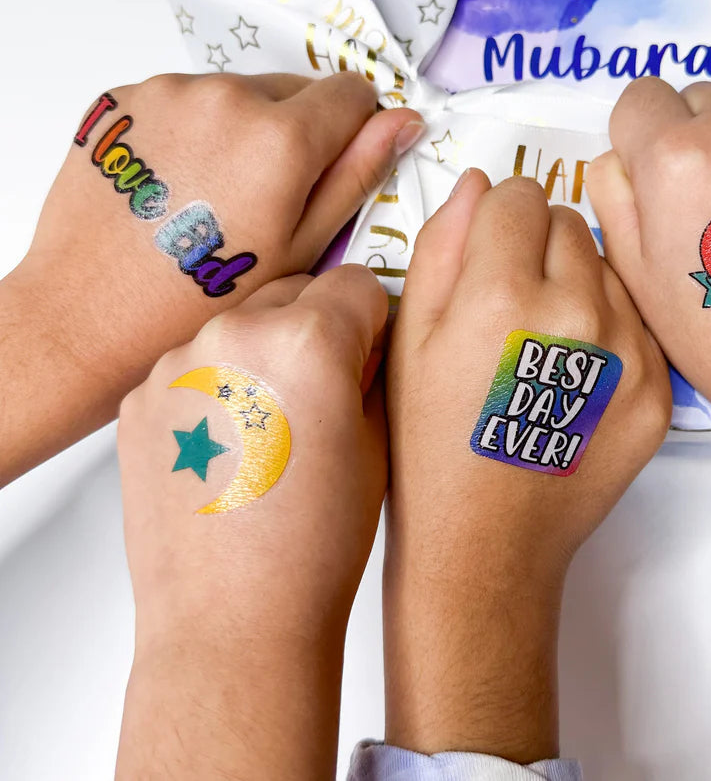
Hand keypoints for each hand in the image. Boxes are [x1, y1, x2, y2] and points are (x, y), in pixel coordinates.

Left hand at [0, 71, 421, 482]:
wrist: (88, 317)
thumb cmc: (200, 300)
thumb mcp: (301, 249)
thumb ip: (356, 175)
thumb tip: (401, 122)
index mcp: (279, 139)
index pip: (350, 92)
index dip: (355, 127)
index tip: (335, 161)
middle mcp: (224, 97)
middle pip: (294, 88)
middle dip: (296, 132)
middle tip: (269, 197)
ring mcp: (167, 92)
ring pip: (239, 93)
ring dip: (243, 129)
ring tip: (218, 196)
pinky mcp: (125, 98)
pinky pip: (187, 98)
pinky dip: (194, 129)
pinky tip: (180, 184)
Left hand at [115, 265, 388, 778]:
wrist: (232, 619)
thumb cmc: (311, 548)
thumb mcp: (377, 444)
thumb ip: (375, 371)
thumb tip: (367, 341)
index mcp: (306, 342)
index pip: (355, 283)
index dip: (372, 320)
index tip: (369, 351)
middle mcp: (234, 337)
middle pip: (295, 294)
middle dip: (317, 329)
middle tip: (325, 394)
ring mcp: (178, 366)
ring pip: (241, 328)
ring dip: (263, 356)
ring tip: (274, 430)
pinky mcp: (142, 399)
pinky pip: (196, 366)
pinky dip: (218, 387)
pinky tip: (233, 446)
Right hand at [384, 171, 669, 759]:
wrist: (487, 544)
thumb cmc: (432, 445)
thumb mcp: (408, 338)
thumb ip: (441, 245)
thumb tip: (478, 183)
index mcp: (500, 293)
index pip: (518, 194)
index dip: (495, 220)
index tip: (487, 252)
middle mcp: (575, 313)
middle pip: (570, 221)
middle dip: (539, 244)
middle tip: (513, 300)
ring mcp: (628, 352)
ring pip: (610, 265)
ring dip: (580, 281)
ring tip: (546, 338)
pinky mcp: (661, 389)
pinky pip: (639, 317)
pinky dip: (612, 326)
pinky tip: (577, 369)